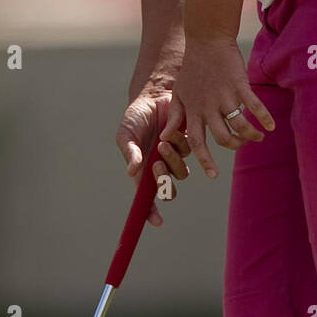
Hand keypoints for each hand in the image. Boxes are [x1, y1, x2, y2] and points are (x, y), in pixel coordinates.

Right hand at [116, 88, 191, 227]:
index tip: (156, 221)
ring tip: (163, 142)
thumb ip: (129, 151)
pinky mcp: (188, 143)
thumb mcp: (127, 133)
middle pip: (168, 188)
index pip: (146, 197)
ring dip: (172, 159)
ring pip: (181, 171)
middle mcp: (160, 166)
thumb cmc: (136, 116)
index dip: (151, 212)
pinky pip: (189, 151)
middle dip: (164, 180)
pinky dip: (180, 142)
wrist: (154, 95)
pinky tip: (171, 130)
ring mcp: (175, 156)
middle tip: (157, 165)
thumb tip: (132, 172)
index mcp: (142, 169)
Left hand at [158, 35, 274, 180]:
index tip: (213, 175)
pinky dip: (264, 118)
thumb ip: (175, 116)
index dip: (205, 160)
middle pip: (222, 137)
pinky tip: (271, 125)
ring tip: (259, 136)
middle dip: (235, 145)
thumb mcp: (179, 93)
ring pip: (240, 125)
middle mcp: (208, 106)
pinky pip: (254, 106)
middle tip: (242, 144)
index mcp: (193, 111)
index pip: (197, 142)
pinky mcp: (239, 85)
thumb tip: (166, 137)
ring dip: (251, 135)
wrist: (206, 40)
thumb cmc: (193, 68)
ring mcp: (224, 96)